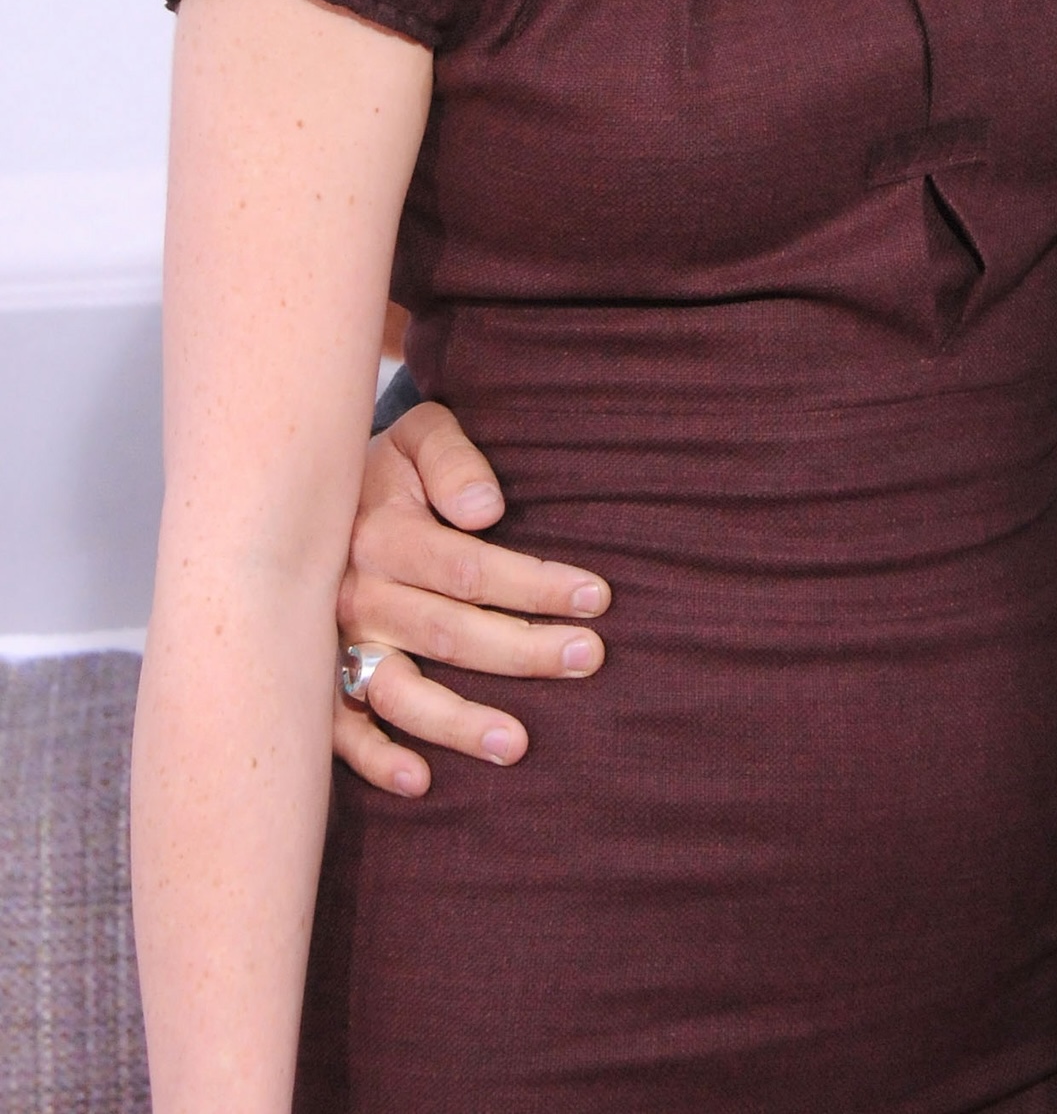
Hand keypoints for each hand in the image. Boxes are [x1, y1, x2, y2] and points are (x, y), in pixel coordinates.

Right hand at [332, 400, 609, 797]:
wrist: (297, 501)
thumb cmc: (384, 469)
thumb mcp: (416, 437)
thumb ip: (452, 459)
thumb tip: (486, 511)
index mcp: (383, 535)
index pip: (470, 570)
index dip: (534, 585)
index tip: (596, 597)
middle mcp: (357, 596)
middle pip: (449, 633)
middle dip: (523, 650)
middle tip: (587, 658)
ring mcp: (336, 645)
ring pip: (400, 692)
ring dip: (458, 723)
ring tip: (518, 745)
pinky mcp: (317, 681)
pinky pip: (339, 730)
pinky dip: (374, 759)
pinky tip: (420, 781)